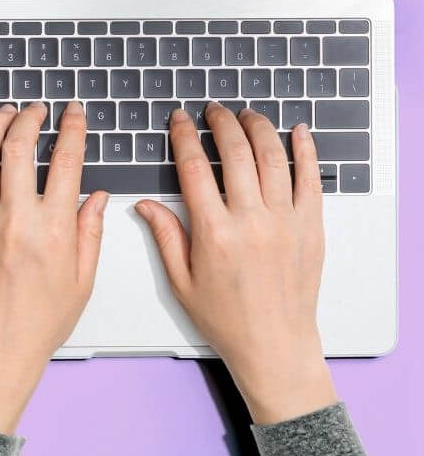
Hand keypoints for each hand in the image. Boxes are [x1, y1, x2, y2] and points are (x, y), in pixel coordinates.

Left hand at [0, 102, 108, 432]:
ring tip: (5, 113)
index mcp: (54, 230)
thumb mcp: (83, 278)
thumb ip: (91, 231)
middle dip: (29, 118)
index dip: (72, 129)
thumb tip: (98, 195)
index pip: (65, 163)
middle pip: (18, 148)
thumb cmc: (42, 319)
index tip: (74, 112)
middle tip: (37, 109)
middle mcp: (16, 219)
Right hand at [135, 103, 336, 423]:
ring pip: (272, 158)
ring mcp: (285, 222)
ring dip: (258, 129)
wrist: (274, 344)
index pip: (194, 169)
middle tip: (213, 110)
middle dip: (221, 123)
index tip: (179, 120)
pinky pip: (310, 179)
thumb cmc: (226, 318)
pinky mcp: (311, 227)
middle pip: (235, 153)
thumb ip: (165, 236)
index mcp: (214, 233)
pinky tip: (298, 132)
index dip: (184, 137)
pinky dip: (305, 151)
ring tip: (246, 115)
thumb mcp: (181, 280)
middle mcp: (251, 221)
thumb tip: (144, 204)